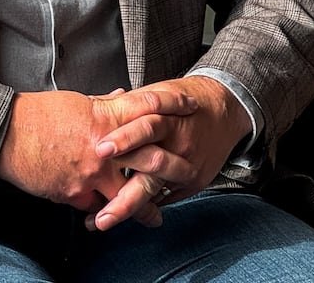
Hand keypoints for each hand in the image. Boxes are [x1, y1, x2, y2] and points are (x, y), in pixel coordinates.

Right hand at [0, 87, 197, 224]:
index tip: (191, 107)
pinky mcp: (73, 193)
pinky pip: (94, 205)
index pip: (147, 108)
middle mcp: (103, 148)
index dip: (172, 105)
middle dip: (169, 172)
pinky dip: (100, 209)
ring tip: (153, 217)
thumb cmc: (38, 115)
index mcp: (103, 118)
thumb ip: (104, 104)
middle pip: (147, 162)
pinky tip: (106, 215)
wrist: (6, 135)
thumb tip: (123, 97)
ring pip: (125, 195)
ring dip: (140, 208)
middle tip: (188, 176)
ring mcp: (89, 174)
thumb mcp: (76, 102)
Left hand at [86, 76, 251, 230]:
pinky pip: (165, 198)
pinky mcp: (194, 182)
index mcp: (166, 117)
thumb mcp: (156, 94)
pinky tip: (119, 217)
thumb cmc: (182, 102)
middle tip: (99, 208)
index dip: (123, 138)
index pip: (144, 127)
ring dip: (127, 206)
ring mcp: (186, 165)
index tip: (98, 150)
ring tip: (101, 220)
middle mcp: (177, 143)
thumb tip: (91, 106)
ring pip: (155, 189)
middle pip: (151, 165)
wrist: (223, 108)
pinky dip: (143, 208)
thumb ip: (127, 105)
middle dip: (124, 188)